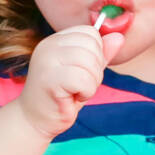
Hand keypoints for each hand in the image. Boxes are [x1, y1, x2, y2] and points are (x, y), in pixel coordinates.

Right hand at [15, 25, 124, 139]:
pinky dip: (86, 92)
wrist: (35, 121)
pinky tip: (72, 98)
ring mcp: (46, 60)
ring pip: (90, 62)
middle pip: (92, 45)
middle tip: (79, 85)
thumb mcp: (86, 72)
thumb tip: (119, 37)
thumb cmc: (62, 96)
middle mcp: (49, 45)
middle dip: (95, 69)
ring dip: (91, 83)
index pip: (90, 32)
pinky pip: (84, 79)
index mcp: (56, 40)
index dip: (96, 54)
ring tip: (75, 91)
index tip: (82, 71)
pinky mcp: (49, 78)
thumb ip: (101, 54)